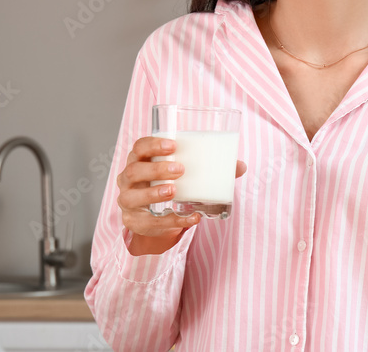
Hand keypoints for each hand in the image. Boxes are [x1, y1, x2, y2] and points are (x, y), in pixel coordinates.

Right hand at [117, 135, 246, 254]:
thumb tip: (240, 166)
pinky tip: (190, 218)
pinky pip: (149, 223)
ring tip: (173, 191)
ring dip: (153, 193)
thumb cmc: (168, 184)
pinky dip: (170, 221)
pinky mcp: (134, 222)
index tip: (173, 145)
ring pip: (132, 197)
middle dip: (156, 169)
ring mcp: (127, 201)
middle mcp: (127, 179)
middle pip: (134, 170)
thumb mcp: (184, 174)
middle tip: (180, 170)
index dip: (153, 144)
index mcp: (139, 160)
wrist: (154, 215)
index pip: (139, 147)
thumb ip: (211, 168)